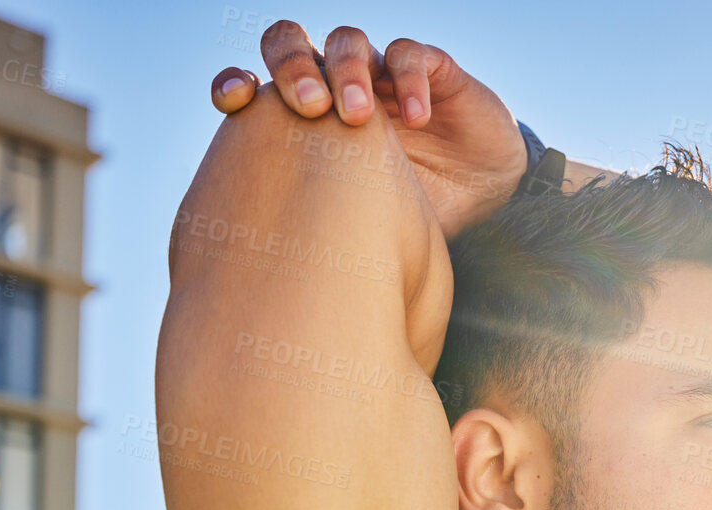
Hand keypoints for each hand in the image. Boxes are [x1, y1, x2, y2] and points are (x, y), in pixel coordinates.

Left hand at [211, 22, 528, 236]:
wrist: (480, 201)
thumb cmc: (409, 213)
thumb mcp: (354, 226)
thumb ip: (307, 227)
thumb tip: (249, 264)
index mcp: (306, 118)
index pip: (255, 84)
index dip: (235, 83)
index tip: (231, 104)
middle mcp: (338, 87)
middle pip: (291, 44)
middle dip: (292, 66)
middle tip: (308, 108)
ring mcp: (382, 76)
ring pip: (348, 43)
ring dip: (348, 73)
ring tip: (359, 117)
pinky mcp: (432, 71)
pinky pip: (410, 56)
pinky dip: (408, 82)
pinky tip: (415, 119)